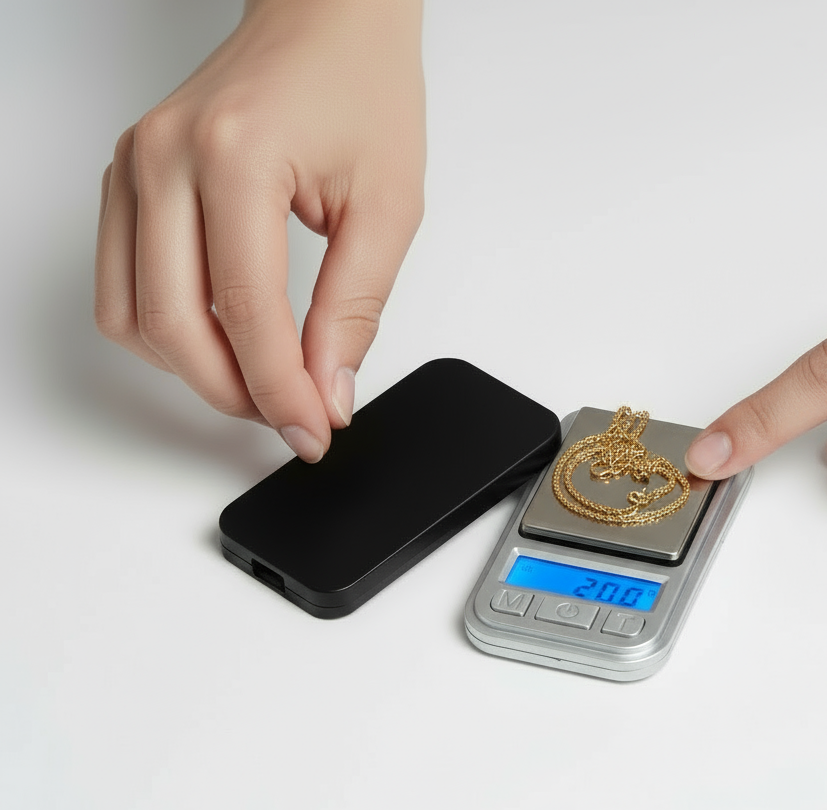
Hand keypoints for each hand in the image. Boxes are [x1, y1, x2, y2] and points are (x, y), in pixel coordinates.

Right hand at [95, 0, 424, 460]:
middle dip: (236, 393)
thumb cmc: (361, 90)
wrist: (326, 22)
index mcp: (232, 157)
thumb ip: (354, 309)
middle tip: (291, 416)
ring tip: (261, 381)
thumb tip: (328, 391)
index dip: (282, 390)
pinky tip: (221, 339)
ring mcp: (135, 166)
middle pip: (174, 326)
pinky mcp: (129, 178)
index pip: (245, 312)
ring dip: (195, 370)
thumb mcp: (387, 207)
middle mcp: (164, 158)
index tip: (313, 431)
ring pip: (133, 318)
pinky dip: (166, 332)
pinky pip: (120, 287)